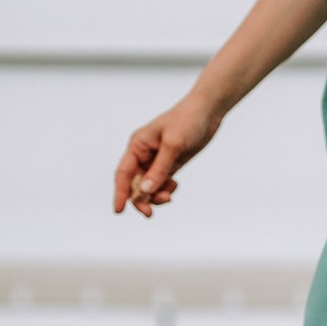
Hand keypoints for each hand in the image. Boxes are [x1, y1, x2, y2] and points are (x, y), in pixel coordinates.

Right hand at [113, 95, 220, 216]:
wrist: (208, 111)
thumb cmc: (188, 121)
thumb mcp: (173, 145)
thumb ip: (159, 169)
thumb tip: (145, 190)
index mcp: (138, 145)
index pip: (123, 173)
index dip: (120, 193)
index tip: (118, 211)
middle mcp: (144, 154)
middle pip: (134, 184)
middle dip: (141, 199)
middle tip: (150, 214)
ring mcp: (157, 160)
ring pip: (149, 186)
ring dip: (155, 196)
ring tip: (169, 196)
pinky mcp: (170, 164)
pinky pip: (161, 183)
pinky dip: (166, 190)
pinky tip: (175, 186)